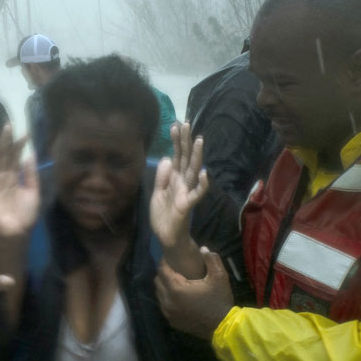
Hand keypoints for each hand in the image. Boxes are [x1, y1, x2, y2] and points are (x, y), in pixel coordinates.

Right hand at [0, 125, 39, 238]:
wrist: (17, 232)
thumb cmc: (26, 215)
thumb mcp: (34, 193)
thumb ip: (31, 175)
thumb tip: (31, 155)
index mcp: (15, 177)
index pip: (16, 157)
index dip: (19, 145)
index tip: (25, 132)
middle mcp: (2, 176)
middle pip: (2, 155)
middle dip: (4, 140)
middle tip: (6, 124)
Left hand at [151, 122, 208, 250]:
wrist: (166, 236)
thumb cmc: (163, 215)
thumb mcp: (157, 193)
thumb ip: (161, 176)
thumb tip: (167, 157)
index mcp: (174, 178)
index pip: (177, 156)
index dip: (176, 142)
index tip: (175, 125)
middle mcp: (182, 182)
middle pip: (186, 158)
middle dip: (186, 142)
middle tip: (186, 123)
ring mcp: (186, 192)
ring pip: (192, 171)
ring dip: (197, 156)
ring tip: (199, 140)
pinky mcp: (186, 204)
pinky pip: (196, 194)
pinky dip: (201, 185)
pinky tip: (203, 174)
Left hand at [155, 249, 234, 339]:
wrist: (223, 326)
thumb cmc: (219, 300)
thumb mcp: (219, 277)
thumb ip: (211, 259)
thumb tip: (202, 248)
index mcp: (176, 289)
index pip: (162, 270)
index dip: (165, 262)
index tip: (171, 257)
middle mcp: (168, 301)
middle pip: (157, 282)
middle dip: (163, 273)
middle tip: (174, 268)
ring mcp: (168, 313)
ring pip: (159, 294)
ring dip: (164, 286)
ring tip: (176, 281)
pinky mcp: (172, 321)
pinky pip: (163, 305)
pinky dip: (167, 298)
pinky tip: (178, 295)